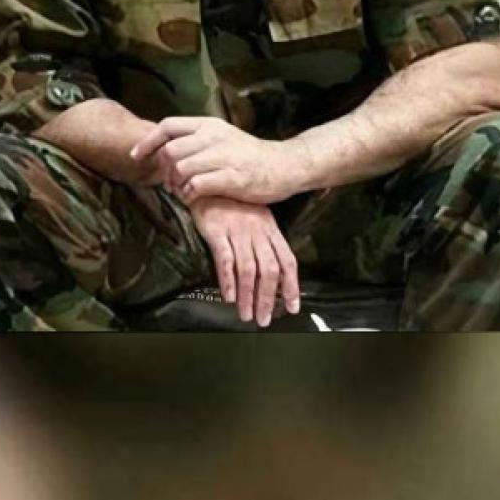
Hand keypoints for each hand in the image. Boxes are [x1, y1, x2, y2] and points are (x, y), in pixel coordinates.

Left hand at [128, 116, 300, 204]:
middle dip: (163, 170)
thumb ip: (197, 140)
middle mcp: (214, 136)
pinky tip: (194, 198)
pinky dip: (189, 194)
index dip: (147, 142)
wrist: (285, 165)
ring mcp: (224, 156)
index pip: (167, 126)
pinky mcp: (232, 177)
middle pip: (170, 150)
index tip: (136, 157)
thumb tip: (166, 150)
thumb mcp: (223, 138)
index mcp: (209, 125)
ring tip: (182, 191)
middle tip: (168, 183)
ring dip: (175, 184)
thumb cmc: (250, 155)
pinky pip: (197, 185)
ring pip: (181, 168)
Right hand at [189, 195, 299, 326]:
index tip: (293, 307)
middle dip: (268, 298)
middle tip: (264, 319)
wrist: (207, 180)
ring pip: (248, 269)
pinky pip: (225, 258)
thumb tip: (270, 274)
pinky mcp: (216, 230)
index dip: (291, 286)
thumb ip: (264, 242)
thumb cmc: (230, 201)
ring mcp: (237, 230)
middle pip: (269, 270)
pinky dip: (228, 280)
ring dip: (248, 296)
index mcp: (270, 229)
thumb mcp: (255, 217)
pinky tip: (228, 296)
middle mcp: (257, 231)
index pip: (287, 261)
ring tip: (245, 314)